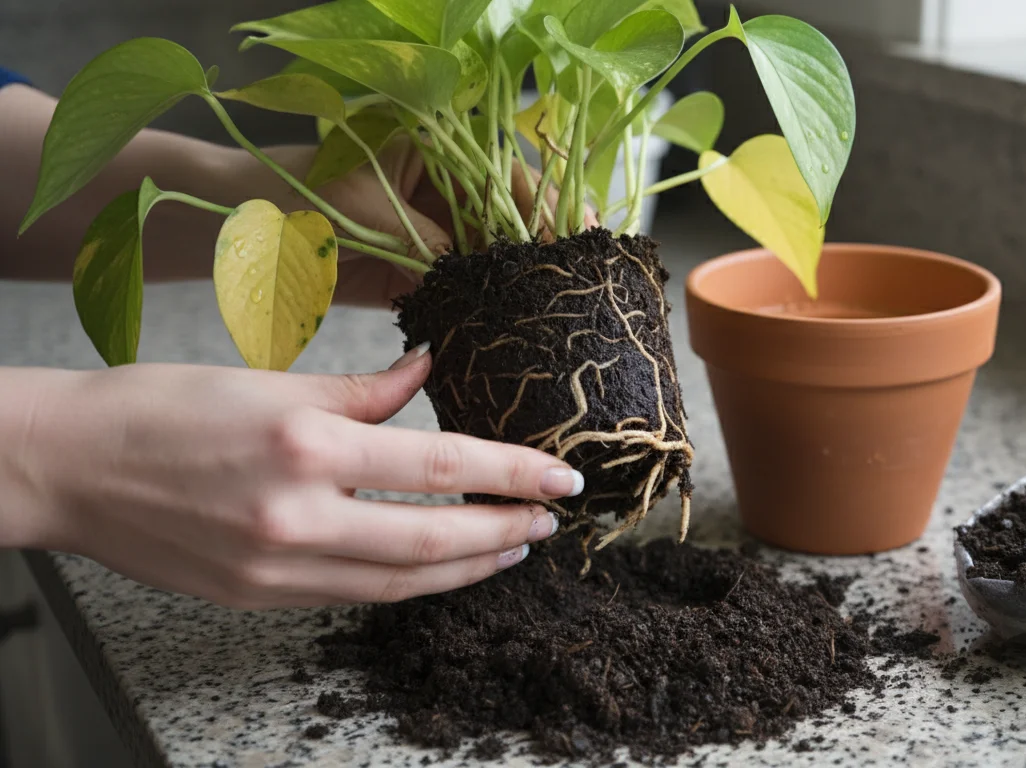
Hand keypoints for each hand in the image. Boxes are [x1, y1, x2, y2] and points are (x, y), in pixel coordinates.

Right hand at [1, 346, 584, 608]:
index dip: (512, 475)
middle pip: (433, 541)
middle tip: (549, 520)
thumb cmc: (159, 407)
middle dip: (504, 532)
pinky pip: (355, 596)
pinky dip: (408, 585)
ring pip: (400, 582)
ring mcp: (277, 568)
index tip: (561, 479)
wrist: (66, 467)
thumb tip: (427, 373)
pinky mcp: (259, 598)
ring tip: (510, 547)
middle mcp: (297, 516)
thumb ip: (361, 389)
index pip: (440, 467)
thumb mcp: (267, 378)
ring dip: (467, 569)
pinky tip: (438, 569)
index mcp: (305, 445)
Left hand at [257, 141, 598, 308]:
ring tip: (550, 307)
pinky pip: (460, 287)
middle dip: (540, 248)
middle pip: (510, 218)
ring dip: (515, 281)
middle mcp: (442, 189)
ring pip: (490, 257)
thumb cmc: (291, 196)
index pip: (508, 175)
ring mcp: (430, 231)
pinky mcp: (414, 271)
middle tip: (574, 279)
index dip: (548, 205)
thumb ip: (430, 245)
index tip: (578, 234)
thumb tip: (486, 277)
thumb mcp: (368, 215)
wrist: (232, 232)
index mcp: (436, 149)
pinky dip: (480, 305)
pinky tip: (507, 322)